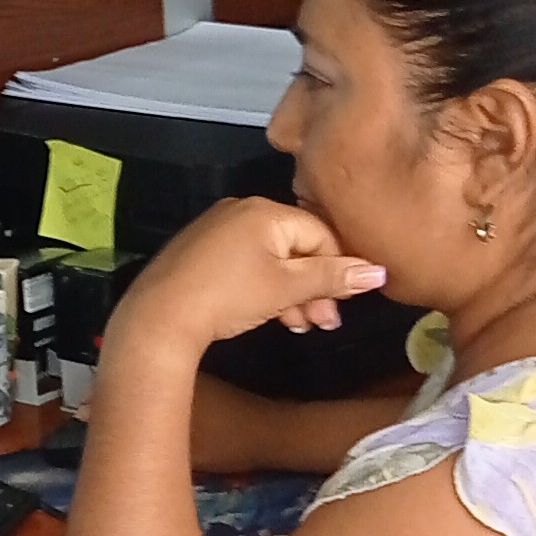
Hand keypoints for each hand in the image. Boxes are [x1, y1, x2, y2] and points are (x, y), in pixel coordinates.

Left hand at [110, 197, 384, 360]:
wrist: (159, 318)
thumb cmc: (223, 297)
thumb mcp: (286, 288)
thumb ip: (332, 277)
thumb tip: (376, 272)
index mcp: (265, 211)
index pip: (320, 233)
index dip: (338, 269)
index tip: (345, 302)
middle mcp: (240, 211)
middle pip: (296, 246)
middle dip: (315, 286)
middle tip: (324, 321)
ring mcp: (217, 230)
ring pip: (272, 259)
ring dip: (292, 293)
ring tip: (299, 325)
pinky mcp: (201, 252)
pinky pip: (247, 263)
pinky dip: (264, 288)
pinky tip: (272, 315)